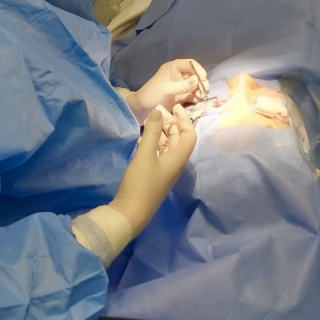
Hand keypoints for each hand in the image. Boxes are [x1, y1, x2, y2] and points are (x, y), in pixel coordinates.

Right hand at [110, 106, 195, 235]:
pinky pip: (159, 154)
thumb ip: (153, 132)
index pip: (189, 135)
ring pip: (168, 146)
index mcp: (178, 159)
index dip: (184, 119)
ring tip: (150, 121)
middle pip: (179, 139)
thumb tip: (159, 111)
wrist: (130, 213)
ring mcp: (165, 170)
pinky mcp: (155, 175)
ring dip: (162, 132)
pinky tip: (143, 138)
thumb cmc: (140, 183)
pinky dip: (154, 143)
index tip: (173, 106)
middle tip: (158, 111)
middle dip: (171, 123)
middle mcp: (175, 164)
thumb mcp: (145, 154)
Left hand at [126, 59, 209, 123]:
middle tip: (204, 91)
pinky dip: (196, 96)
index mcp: (173, 68)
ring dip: (200, 90)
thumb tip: (197, 80)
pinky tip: (197, 100)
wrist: (141, 109)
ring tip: (200, 96)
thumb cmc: (151, 95)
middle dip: (201, 82)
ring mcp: (181, 85)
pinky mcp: (181, 95)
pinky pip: (192, 93)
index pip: (190, 64)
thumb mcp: (166, 89)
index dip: (198, 70)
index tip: (203, 79)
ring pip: (196, 84)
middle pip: (195, 74)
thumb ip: (182, 85)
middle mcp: (178, 74)